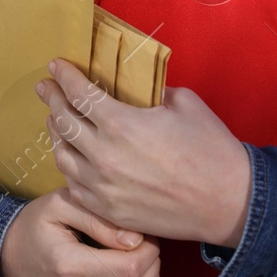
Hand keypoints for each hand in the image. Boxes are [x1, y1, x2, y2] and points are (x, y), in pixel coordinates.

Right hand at [0, 186, 159, 276]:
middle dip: (153, 267)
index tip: (144, 233)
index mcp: (66, 264)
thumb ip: (98, 217)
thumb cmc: (35, 226)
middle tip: (148, 246)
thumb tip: (136, 239)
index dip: (149, 249)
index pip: (129, 267)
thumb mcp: (60, 204)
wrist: (5, 259)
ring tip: (139, 261)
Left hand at [34, 58, 251, 246]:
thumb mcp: (183, 103)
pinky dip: (69, 167)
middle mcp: (104, 156)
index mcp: (121, 124)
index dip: (64, 76)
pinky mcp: (110, 212)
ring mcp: (103, 188)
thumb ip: (152, 93)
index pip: (79, 93)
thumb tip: (138, 90)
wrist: (230, 203)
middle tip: (46, 87)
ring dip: (56, 134)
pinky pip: (74, 186)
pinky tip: (72, 157)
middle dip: (52, 99)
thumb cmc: (212, 149)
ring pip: (62, 156)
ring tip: (56, 121)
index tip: (56, 65)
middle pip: (63, 122)